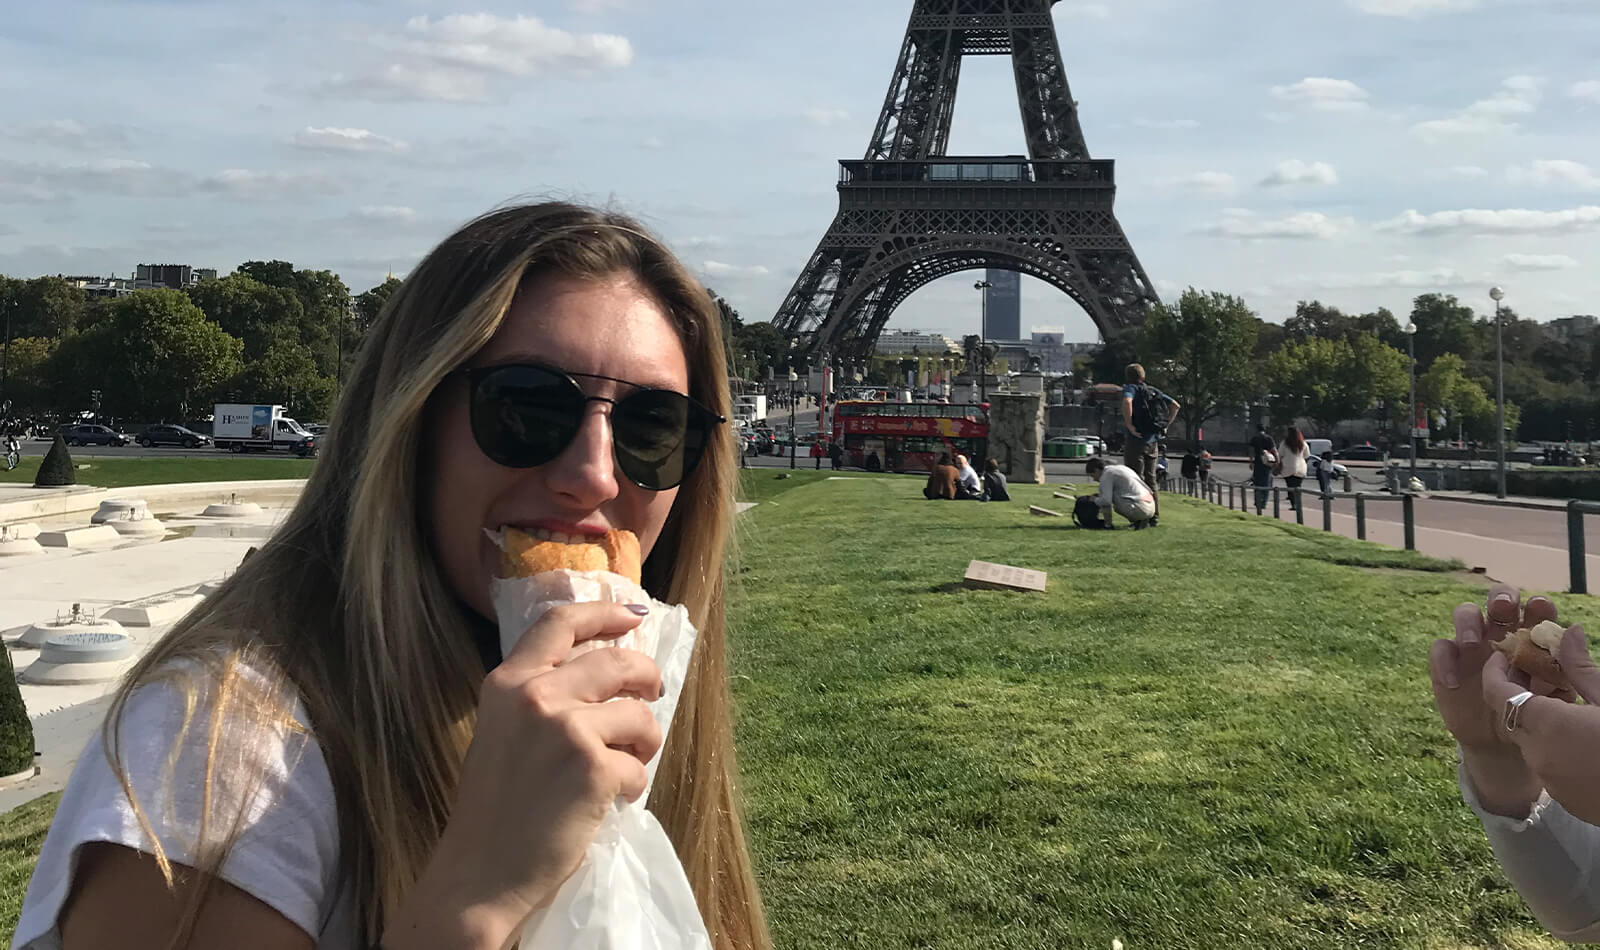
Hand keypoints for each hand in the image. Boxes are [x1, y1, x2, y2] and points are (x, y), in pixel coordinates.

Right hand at [393, 602, 663, 947]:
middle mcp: (535, 695)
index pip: (560, 622)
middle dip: (646, 676)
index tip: (634, 616)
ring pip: (639, 714)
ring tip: (628, 763)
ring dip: (645, 741)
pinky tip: (610, 801)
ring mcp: (566, 729)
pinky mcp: (594, 767)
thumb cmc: (494, 807)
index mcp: (508, 682)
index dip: (604, 612)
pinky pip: (638, 765)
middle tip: (654, 692)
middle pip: (615, 661)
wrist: (481, 871)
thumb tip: (606, 671)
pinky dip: (633, 784)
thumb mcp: (503, 730)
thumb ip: (541, 696)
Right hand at [1430, 586, 1561, 751]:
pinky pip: (1440, 650)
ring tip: (1473, 642)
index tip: (1541, 608)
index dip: (1537, 605)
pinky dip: (1444, 662)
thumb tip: (1574, 631)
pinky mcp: (1448, 662)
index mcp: (1532, 637)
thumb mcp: (1559, 695)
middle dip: (1501, 598)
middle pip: (1498, 600)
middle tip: (1505, 608)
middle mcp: (1500, 633)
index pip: (1535, 610)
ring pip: (1464, 614)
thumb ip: (1569, 668)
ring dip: (1468, 622)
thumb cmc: (1535, 715)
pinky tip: (1454, 683)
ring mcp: (1471, 645)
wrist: (1503, 744)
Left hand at [1481, 623, 1599, 824]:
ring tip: (1565, 702)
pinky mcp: (1565, 798)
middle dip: (1516, 692)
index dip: (1494, 671)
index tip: (1504, 655)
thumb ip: (1581, 668)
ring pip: (1529, 742)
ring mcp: (1550, 781)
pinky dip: (1554, 746)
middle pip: (1511, 716)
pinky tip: (1581, 736)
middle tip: (1537, 671)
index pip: (1496, 693)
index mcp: (1547, 726)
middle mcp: (1538, 755)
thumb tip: (1568, 631)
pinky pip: (1548, 765)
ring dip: (1538, 720)